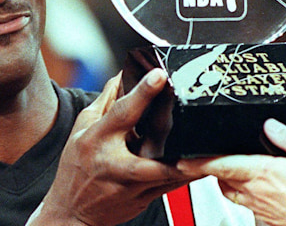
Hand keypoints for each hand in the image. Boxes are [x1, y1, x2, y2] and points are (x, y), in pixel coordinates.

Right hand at [28, 69, 191, 225]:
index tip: (159, 75)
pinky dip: (188, 174)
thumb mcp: (82, 129)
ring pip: (169, 173)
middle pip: (151, 149)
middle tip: (197, 120)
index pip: (122, 112)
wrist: (72, 211)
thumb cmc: (76, 167)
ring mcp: (131, 184)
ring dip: (191, 161)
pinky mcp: (144, 199)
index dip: (141, 92)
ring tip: (212, 147)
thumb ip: (105, 101)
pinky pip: (172, 186)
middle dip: (174, 137)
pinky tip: (203, 164)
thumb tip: (121, 76)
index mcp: (98, 139)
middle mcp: (115, 162)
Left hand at [177, 119, 285, 225]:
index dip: (197, 161)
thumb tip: (269, 124)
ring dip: (217, 174)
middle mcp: (252, 190)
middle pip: (217, 174)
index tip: (180, 157)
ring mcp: (253, 203)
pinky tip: (237, 178)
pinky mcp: (258, 212)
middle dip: (203, 164)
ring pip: (224, 186)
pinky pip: (236, 196)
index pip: (220, 164)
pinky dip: (230, 185)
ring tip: (213, 162)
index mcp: (262, 173)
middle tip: (191, 154)